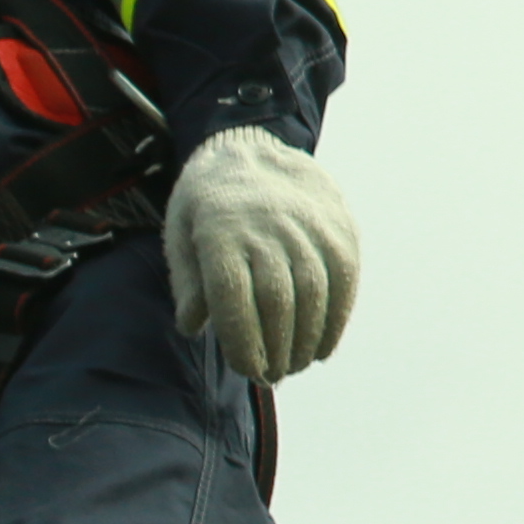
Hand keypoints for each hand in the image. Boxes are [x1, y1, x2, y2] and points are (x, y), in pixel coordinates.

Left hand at [163, 129, 359, 383]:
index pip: (235, 298)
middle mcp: (267, 226)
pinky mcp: (338, 226)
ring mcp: (307, 224)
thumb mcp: (180, 234)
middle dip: (276, 349)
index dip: (243, 341)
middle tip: (270, 377)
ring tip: (292, 366)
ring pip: (314, 294)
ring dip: (305, 341)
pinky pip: (343, 280)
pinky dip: (336, 320)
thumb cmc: (206, 205)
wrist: (250, 146)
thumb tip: (194, 326)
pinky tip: (321, 348)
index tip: (247, 370)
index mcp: (220, 231)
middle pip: (277, 301)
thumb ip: (189, 282)